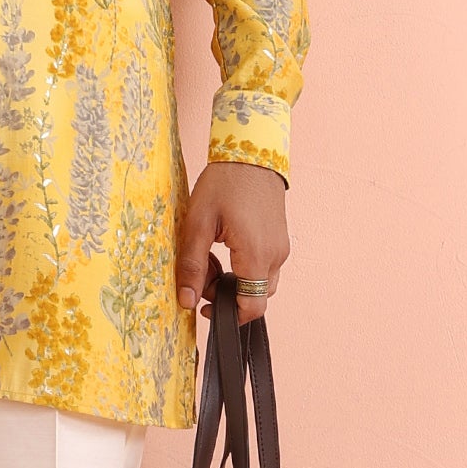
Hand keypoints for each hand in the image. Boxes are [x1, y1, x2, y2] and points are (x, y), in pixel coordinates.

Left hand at [175, 159, 289, 312]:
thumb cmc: (225, 182)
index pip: (251, 307)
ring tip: (210, 254)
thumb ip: (192, 265)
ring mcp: (280, 247)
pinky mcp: (279, 239)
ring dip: (233, 279)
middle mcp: (275, 255)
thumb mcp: (198, 222)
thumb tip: (186, 300)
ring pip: (258, 282)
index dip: (227, 315)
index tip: (204, 307)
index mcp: (256, 255)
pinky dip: (243, 266)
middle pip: (254, 296)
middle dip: (225, 294)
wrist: (251, 152)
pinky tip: (224, 245)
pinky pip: (263, 265)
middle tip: (201, 271)